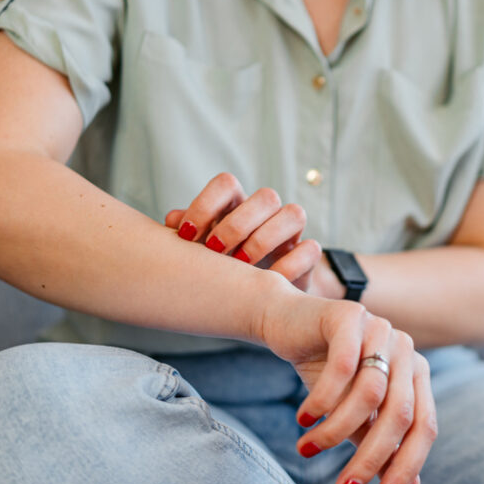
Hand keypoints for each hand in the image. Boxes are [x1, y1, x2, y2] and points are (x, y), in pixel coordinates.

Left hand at [164, 172, 322, 291]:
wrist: (254, 299)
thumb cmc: (219, 268)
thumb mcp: (198, 252)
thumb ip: (187, 235)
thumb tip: (172, 219)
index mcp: (236, 205)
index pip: (227, 184)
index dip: (206, 205)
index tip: (185, 235)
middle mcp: (267, 212)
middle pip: (266, 196)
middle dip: (237, 224)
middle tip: (215, 251)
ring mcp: (290, 232)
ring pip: (293, 214)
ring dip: (264, 239)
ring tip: (241, 265)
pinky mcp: (307, 255)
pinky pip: (310, 248)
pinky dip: (289, 264)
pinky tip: (267, 282)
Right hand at [255, 288, 437, 483]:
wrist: (286, 322)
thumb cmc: (325, 371)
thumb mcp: (356, 414)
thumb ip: (383, 446)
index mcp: (416, 373)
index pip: (425, 426)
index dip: (408, 465)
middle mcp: (406, 350)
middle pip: (399, 415)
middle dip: (371, 459)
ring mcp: (381, 329)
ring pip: (369, 394)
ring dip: (336, 430)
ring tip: (307, 449)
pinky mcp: (350, 315)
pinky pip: (342, 367)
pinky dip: (322, 400)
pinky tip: (303, 418)